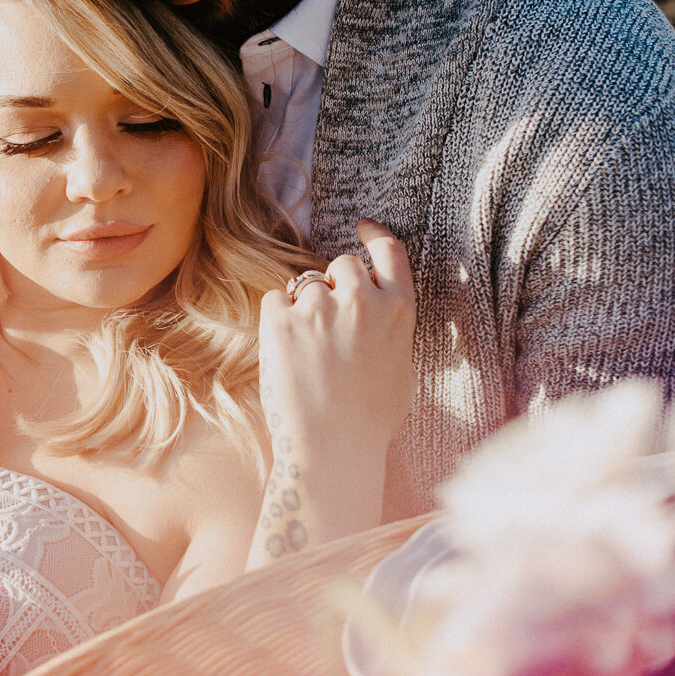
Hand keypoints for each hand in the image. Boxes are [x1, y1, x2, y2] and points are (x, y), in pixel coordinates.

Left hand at [256, 220, 415, 542]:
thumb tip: (374, 304)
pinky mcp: (281, 322)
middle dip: (332, 286)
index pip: (389, 253)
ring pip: (304, 284)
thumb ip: (387, 324)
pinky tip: (287, 353)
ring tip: (310, 353)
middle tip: (328, 326)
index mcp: (398, 309)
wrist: (334, 449)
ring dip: (303, 307)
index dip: (375, 235)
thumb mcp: (399, 364)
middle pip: (341, 265)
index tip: (362, 226)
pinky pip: (274, 300)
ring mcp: (319, 309)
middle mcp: (361, 300)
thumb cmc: (370, 417)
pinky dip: (277, 319)